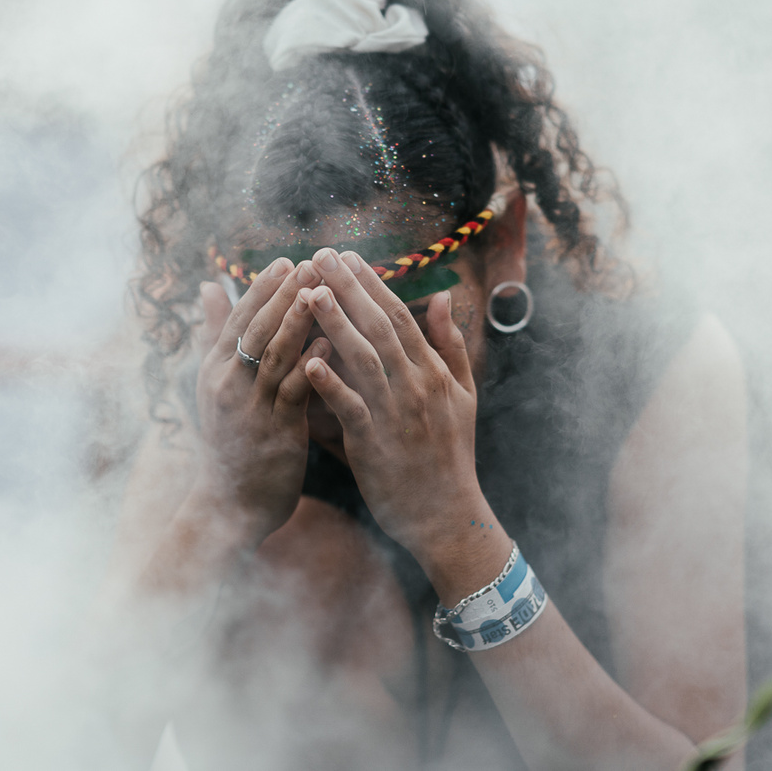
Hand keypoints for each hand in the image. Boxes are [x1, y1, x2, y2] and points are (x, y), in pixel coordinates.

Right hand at [194, 258, 328, 544]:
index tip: (286, 260)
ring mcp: (250, 406)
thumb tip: (210, 285)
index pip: (238, 319)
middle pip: (256, 329)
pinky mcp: (275, 430)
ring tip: (322, 291)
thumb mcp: (216, 384)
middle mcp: (227, 383)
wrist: (230, 506)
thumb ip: (217, 334)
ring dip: (300, 320)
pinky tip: (333, 340)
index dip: (262, 289)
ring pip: (276, 354)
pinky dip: (314, 362)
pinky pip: (296, 389)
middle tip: (310, 263)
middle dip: (283, 294)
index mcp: (215, 369)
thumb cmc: (230, 441)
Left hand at [298, 248, 485, 559]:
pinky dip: (331, 384)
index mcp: (433, 371)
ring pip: (363, 359)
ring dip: (335, 324)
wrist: (448, 515)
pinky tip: (308, 360)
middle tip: (320, 255)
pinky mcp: (375, 444)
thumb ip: (451, 344)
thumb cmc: (451, 454)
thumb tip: (443, 298)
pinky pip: (351, 408)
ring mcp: (396, 414)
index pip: (398, 316)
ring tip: (308, 293)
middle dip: (347, 289)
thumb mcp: (463, 394)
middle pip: (378, 328)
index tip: (346, 256)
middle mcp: (416, 386)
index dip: (371, 284)